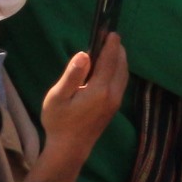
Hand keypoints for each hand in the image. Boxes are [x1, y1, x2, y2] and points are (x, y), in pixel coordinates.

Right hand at [34, 36, 128, 181]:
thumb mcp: (58, 97)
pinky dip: (118, 70)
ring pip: (123, 75)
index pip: (110, 61)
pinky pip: (120, 82)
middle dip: (117, 51)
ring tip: (110, 49)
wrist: (70, 148)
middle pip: (121, 66)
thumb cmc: (59, 122)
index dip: (111, 46)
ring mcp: (116, 101)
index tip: (112, 32)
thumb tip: (84, 54)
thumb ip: (72, 75)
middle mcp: (113, 94)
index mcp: (100, 90)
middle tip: (110, 38)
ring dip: (119, 60)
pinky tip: (109, 68)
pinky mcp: (114, 107)